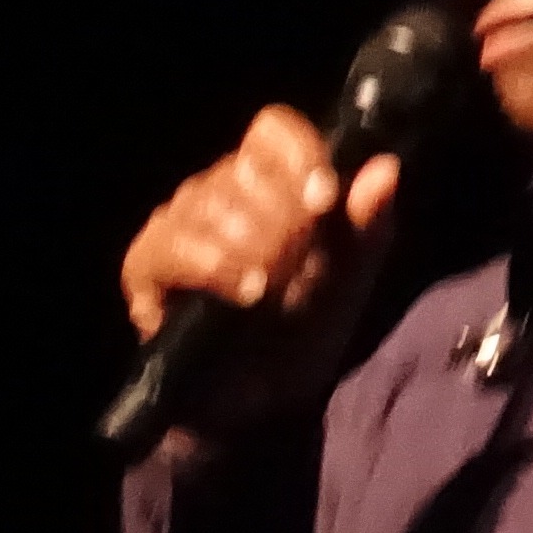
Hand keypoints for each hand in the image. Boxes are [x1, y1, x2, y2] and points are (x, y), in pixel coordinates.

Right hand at [116, 105, 401, 435]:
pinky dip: (214, 266)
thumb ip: (370, 224)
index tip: (324, 200)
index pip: (273, 129)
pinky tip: (244, 292)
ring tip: (273, 291)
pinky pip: (173, 244)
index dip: (299, 155)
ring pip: (210, 202)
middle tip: (300, 270)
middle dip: (284, 221)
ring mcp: (178, 221)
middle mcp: (219, 189)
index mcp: (271, 182)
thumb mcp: (351, 280)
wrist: (261, 402)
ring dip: (255, 248)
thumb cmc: (305, 331)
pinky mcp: (146, 260)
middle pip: (245, 168)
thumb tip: (387, 167)